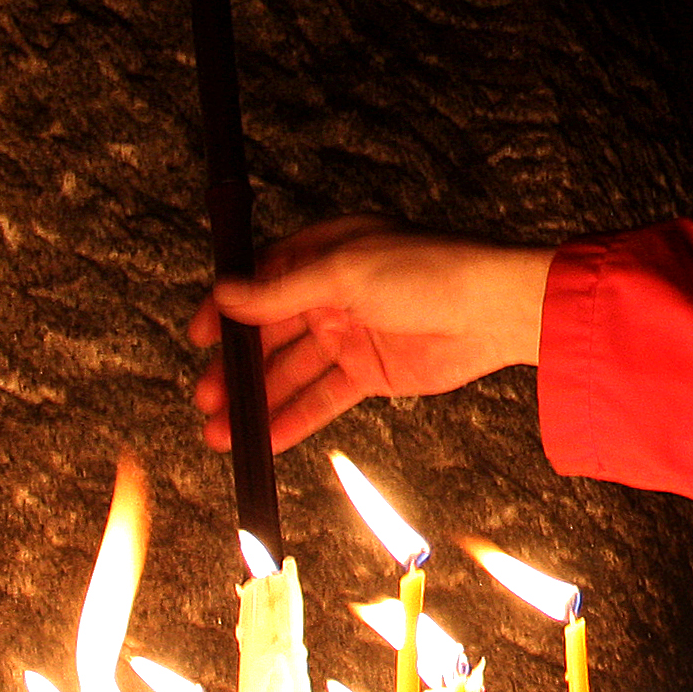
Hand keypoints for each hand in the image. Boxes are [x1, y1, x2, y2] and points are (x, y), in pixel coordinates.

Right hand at [189, 216, 553, 452]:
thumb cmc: (430, 271)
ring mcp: (351, 334)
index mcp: (326, 252)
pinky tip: (264, 439)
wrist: (494, 310)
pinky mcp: (371, 372)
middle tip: (206, 397)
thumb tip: (226, 293)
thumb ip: (282, 290)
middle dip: (237, 366)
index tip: (198, 336)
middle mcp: (333, 292)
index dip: (227, 308)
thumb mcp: (346, 272)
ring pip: (291, 371)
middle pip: (270, 332)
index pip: (261, 280)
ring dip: (257, 400)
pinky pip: (322, 397)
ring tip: (221, 433)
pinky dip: (293, 419)